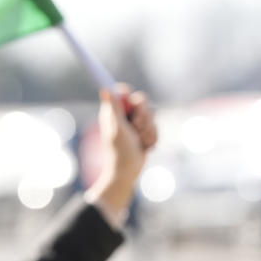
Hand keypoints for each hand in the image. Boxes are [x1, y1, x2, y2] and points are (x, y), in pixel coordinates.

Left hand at [85, 84, 158, 225]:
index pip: (122, 91)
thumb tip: (105, 89)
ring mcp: (134, 123)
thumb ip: (114, 108)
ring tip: (140, 141)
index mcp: (113, 112)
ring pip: (152, 114)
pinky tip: (145, 146)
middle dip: (144, 116)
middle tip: (138, 127)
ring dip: (148, 130)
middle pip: (141, 100)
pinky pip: (156, 127)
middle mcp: (123, 115)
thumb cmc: (119, 151)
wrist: (127, 171)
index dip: (130, 94)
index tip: (133, 104)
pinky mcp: (144, 131)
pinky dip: (152, 137)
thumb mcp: (116, 128)